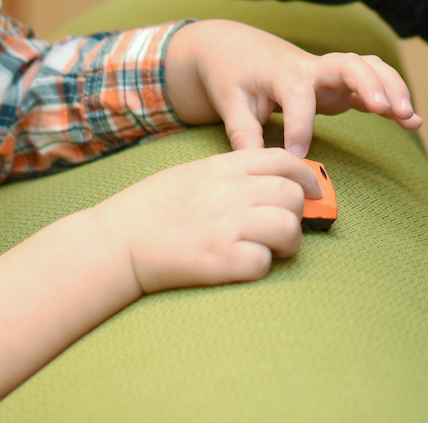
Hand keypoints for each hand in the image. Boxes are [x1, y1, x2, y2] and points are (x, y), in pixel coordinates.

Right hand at [91, 146, 316, 294]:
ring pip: (289, 228)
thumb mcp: (193, 174)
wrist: (114, 241)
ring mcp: (226, 225)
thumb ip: (232, 174)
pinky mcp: (219, 260)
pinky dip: (259, 267)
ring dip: (286, 243)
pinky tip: (241, 265)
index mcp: (224, 167)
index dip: (306, 176)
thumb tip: (271, 184)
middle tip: (281, 227)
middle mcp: (230, 191)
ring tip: (267, 249)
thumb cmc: (150, 209)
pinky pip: (263, 263)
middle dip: (297, 213)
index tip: (313, 191)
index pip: (283, 160)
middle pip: (293, 195)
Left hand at [165, 18, 421, 155]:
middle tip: (387, 111)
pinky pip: (373, 81)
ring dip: (392, 88)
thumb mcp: (230, 104)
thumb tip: (255, 167)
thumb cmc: (232, 76)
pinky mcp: (339, 83)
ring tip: (409, 118)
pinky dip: (394, 95)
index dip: (300, 126)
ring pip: (369, 68)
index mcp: (283, 72)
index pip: (298, 95)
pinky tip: (414, 121)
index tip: (298, 156)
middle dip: (371, 85)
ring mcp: (329, 73)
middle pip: (349, 64)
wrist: (235, 47)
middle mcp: (312, 67)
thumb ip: (244, 135)